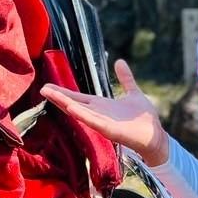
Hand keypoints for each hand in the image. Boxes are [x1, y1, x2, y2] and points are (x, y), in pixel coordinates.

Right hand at [40, 59, 168, 165]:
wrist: (155, 135)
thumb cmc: (144, 118)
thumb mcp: (133, 92)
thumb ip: (125, 78)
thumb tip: (119, 62)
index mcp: (101, 105)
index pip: (78, 97)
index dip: (63, 92)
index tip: (48, 85)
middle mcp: (98, 114)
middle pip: (74, 103)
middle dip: (58, 96)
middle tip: (42, 89)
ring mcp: (102, 122)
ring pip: (79, 112)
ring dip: (64, 103)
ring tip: (50, 94)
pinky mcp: (109, 130)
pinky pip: (93, 122)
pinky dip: (81, 115)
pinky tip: (71, 108)